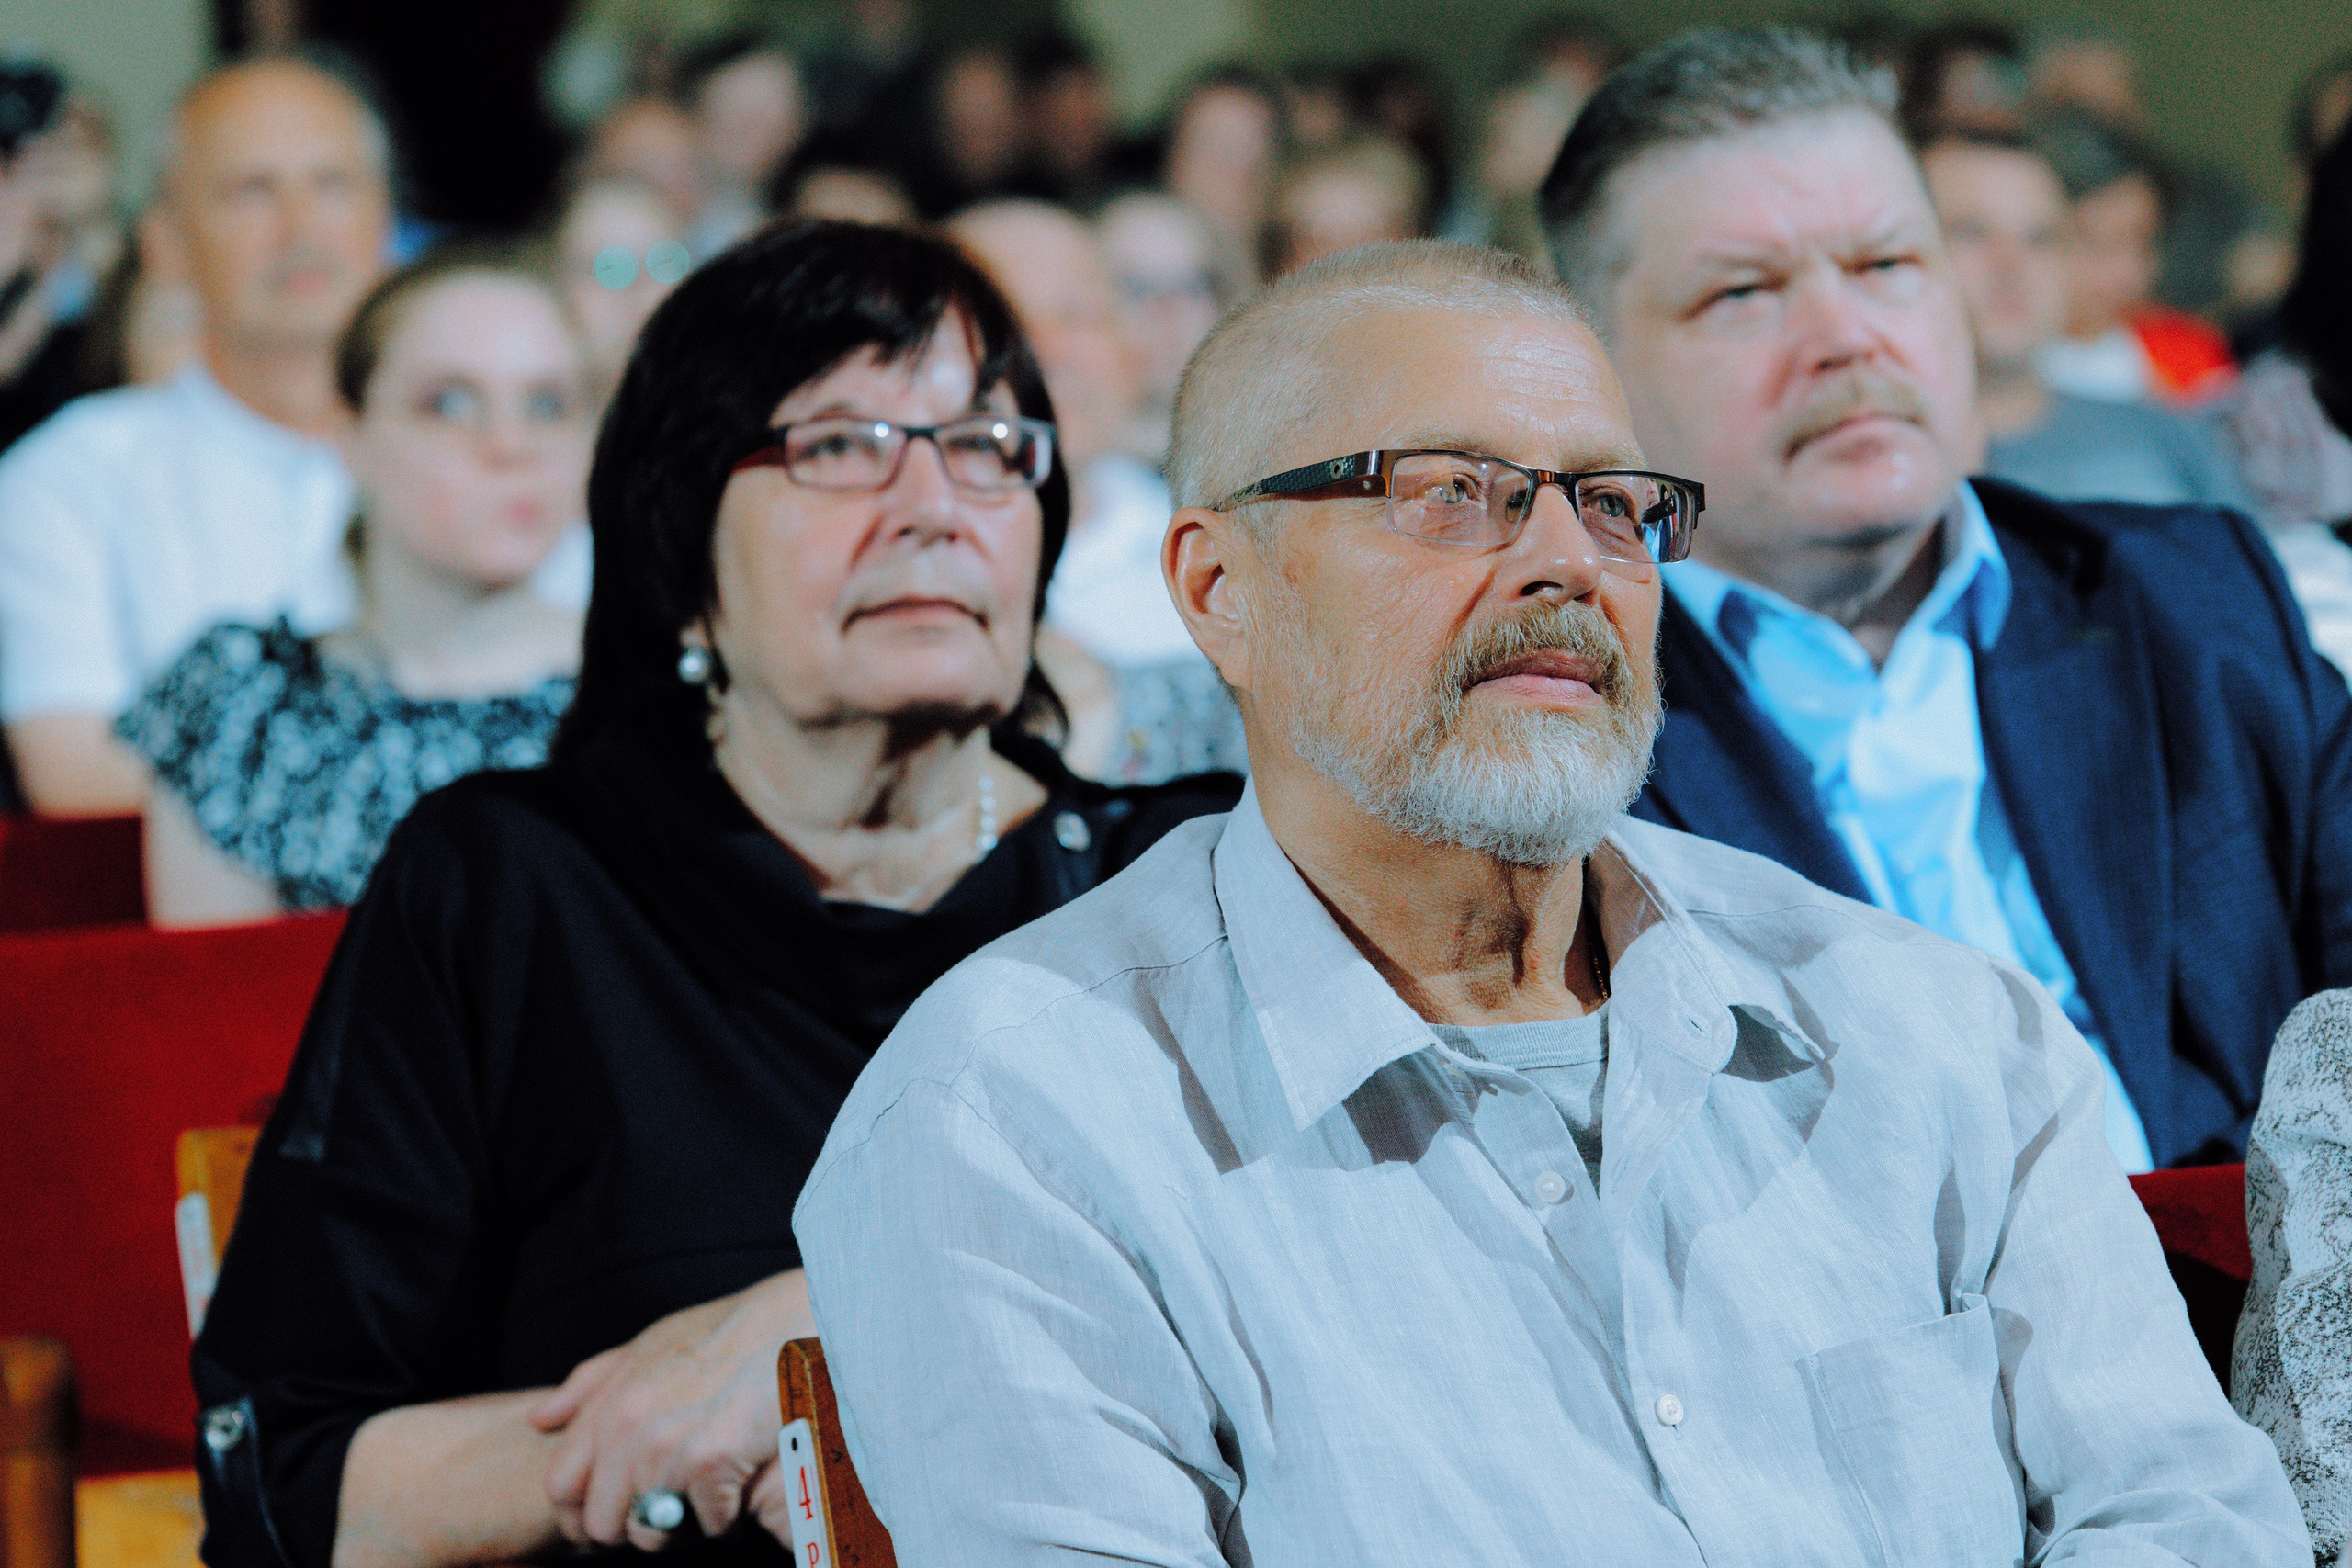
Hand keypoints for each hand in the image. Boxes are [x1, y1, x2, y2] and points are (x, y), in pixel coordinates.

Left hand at [532, 1271, 814, 1551]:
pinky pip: (707, 1525)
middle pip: (601, 1523)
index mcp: (608, 1406)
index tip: (614, 1514)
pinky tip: (741, 1484)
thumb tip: (541, 1420)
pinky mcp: (713, 1463)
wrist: (790, 1322)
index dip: (581, 1513)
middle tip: (669, 1507)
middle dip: (631, 1527)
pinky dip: (727, 1516)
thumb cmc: (723, 1333)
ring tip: (706, 1495)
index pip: (559, 1487)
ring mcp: (668, 1448)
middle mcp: (628, 1430)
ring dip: (681, 1526)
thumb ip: (589, 1384)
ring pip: (651, 1533)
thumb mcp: (647, 1344)